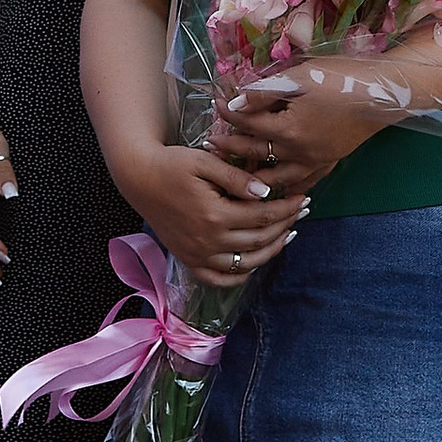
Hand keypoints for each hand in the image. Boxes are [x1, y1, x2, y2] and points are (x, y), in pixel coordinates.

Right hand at [121, 143, 306, 295]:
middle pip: (259, 240)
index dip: (286, 208)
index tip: (302, 198)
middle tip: (301, 212)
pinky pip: (219, 279)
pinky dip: (240, 275)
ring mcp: (198, 255)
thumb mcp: (204, 162)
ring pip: (246, 264)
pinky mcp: (189, 260)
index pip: (262, 216)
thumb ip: (236, 178)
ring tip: (287, 235)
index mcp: (214, 215)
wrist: (138, 178)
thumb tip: (266, 193)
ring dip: (271, 251)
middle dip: (285, 225)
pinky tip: (254, 262)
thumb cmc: (171, 164)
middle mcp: (207, 241)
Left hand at [209, 58, 404, 199]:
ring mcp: (316, 161)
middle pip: (256, 152)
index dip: (228, 113)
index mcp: (288, 129)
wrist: (384, 94)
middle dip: (231, 146)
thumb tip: (235, 102)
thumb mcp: (300, 76)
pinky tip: (278, 187)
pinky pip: (303, 182)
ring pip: (277, 177)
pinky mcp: (330, 162)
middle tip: (211, 143)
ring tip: (236, 172)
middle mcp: (299, 152)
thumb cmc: (341, 79)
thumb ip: (265, 92)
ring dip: (254, 174)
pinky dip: (287, 186)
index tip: (215, 104)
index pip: (247, 124)